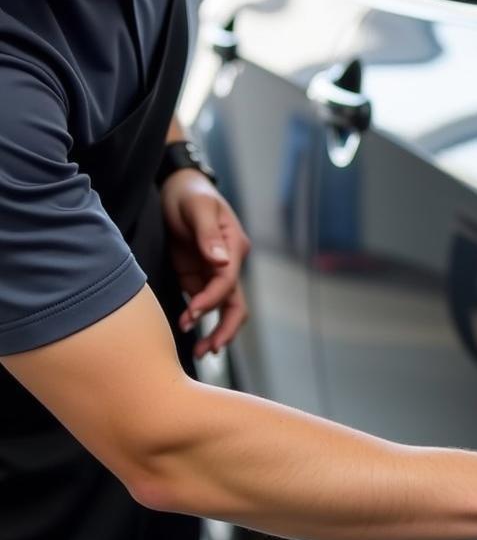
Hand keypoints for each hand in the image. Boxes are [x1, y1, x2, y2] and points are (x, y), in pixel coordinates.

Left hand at [160, 170, 251, 356]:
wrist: (177, 187)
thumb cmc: (189, 194)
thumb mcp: (198, 208)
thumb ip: (208, 235)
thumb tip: (220, 262)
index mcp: (234, 248)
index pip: (228, 282)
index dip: (212, 300)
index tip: (192, 313)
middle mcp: (229, 264)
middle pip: (236, 305)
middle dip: (225, 329)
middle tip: (210, 349)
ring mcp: (214, 273)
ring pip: (223, 310)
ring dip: (214, 331)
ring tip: (200, 352)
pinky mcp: (199, 277)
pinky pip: (204, 304)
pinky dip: (199, 321)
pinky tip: (187, 333)